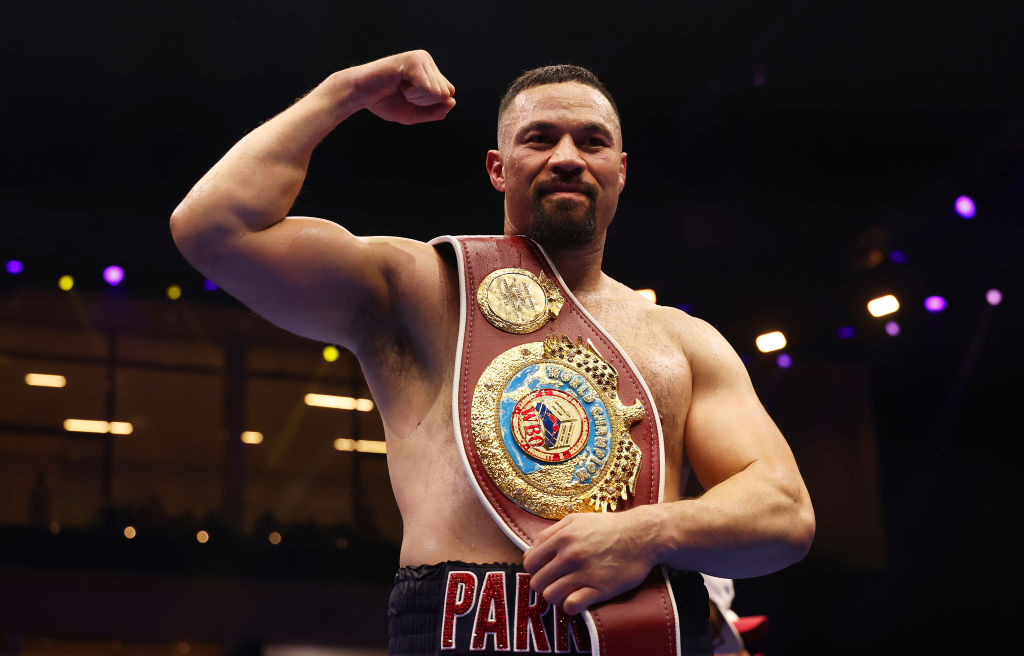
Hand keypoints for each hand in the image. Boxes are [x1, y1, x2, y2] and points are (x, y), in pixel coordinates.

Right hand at [347, 50, 455, 124]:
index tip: (409, 97)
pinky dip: (413, 94)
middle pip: (445, 94)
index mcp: (429, 70)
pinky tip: (399, 84)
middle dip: (423, 102)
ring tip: (400, 87)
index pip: (448, 94)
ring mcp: (420, 58)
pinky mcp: (413, 60)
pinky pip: (428, 89)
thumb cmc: (384, 101)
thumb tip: (452, 102)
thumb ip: (434, 111)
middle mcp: (427, 60)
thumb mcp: (414, 113)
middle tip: (403, 92)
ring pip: (438, 92)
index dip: (429, 104)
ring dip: (417, 98)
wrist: (361, 94)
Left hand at [522, 508, 660, 614]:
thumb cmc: (609, 527)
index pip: (530, 561)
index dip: (535, 568)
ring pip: (550, 595)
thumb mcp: (577, 520)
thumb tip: (533, 549)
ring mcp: (584, 573)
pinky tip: (577, 599)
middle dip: (543, 583)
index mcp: (562, 537)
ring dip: (555, 596)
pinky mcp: (600, 589)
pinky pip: (571, 606)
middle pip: (536, 581)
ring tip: (566, 591)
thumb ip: (552, 532)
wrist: (643, 535)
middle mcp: (570, 554)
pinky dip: (570, 606)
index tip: (545, 569)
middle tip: (555, 582)